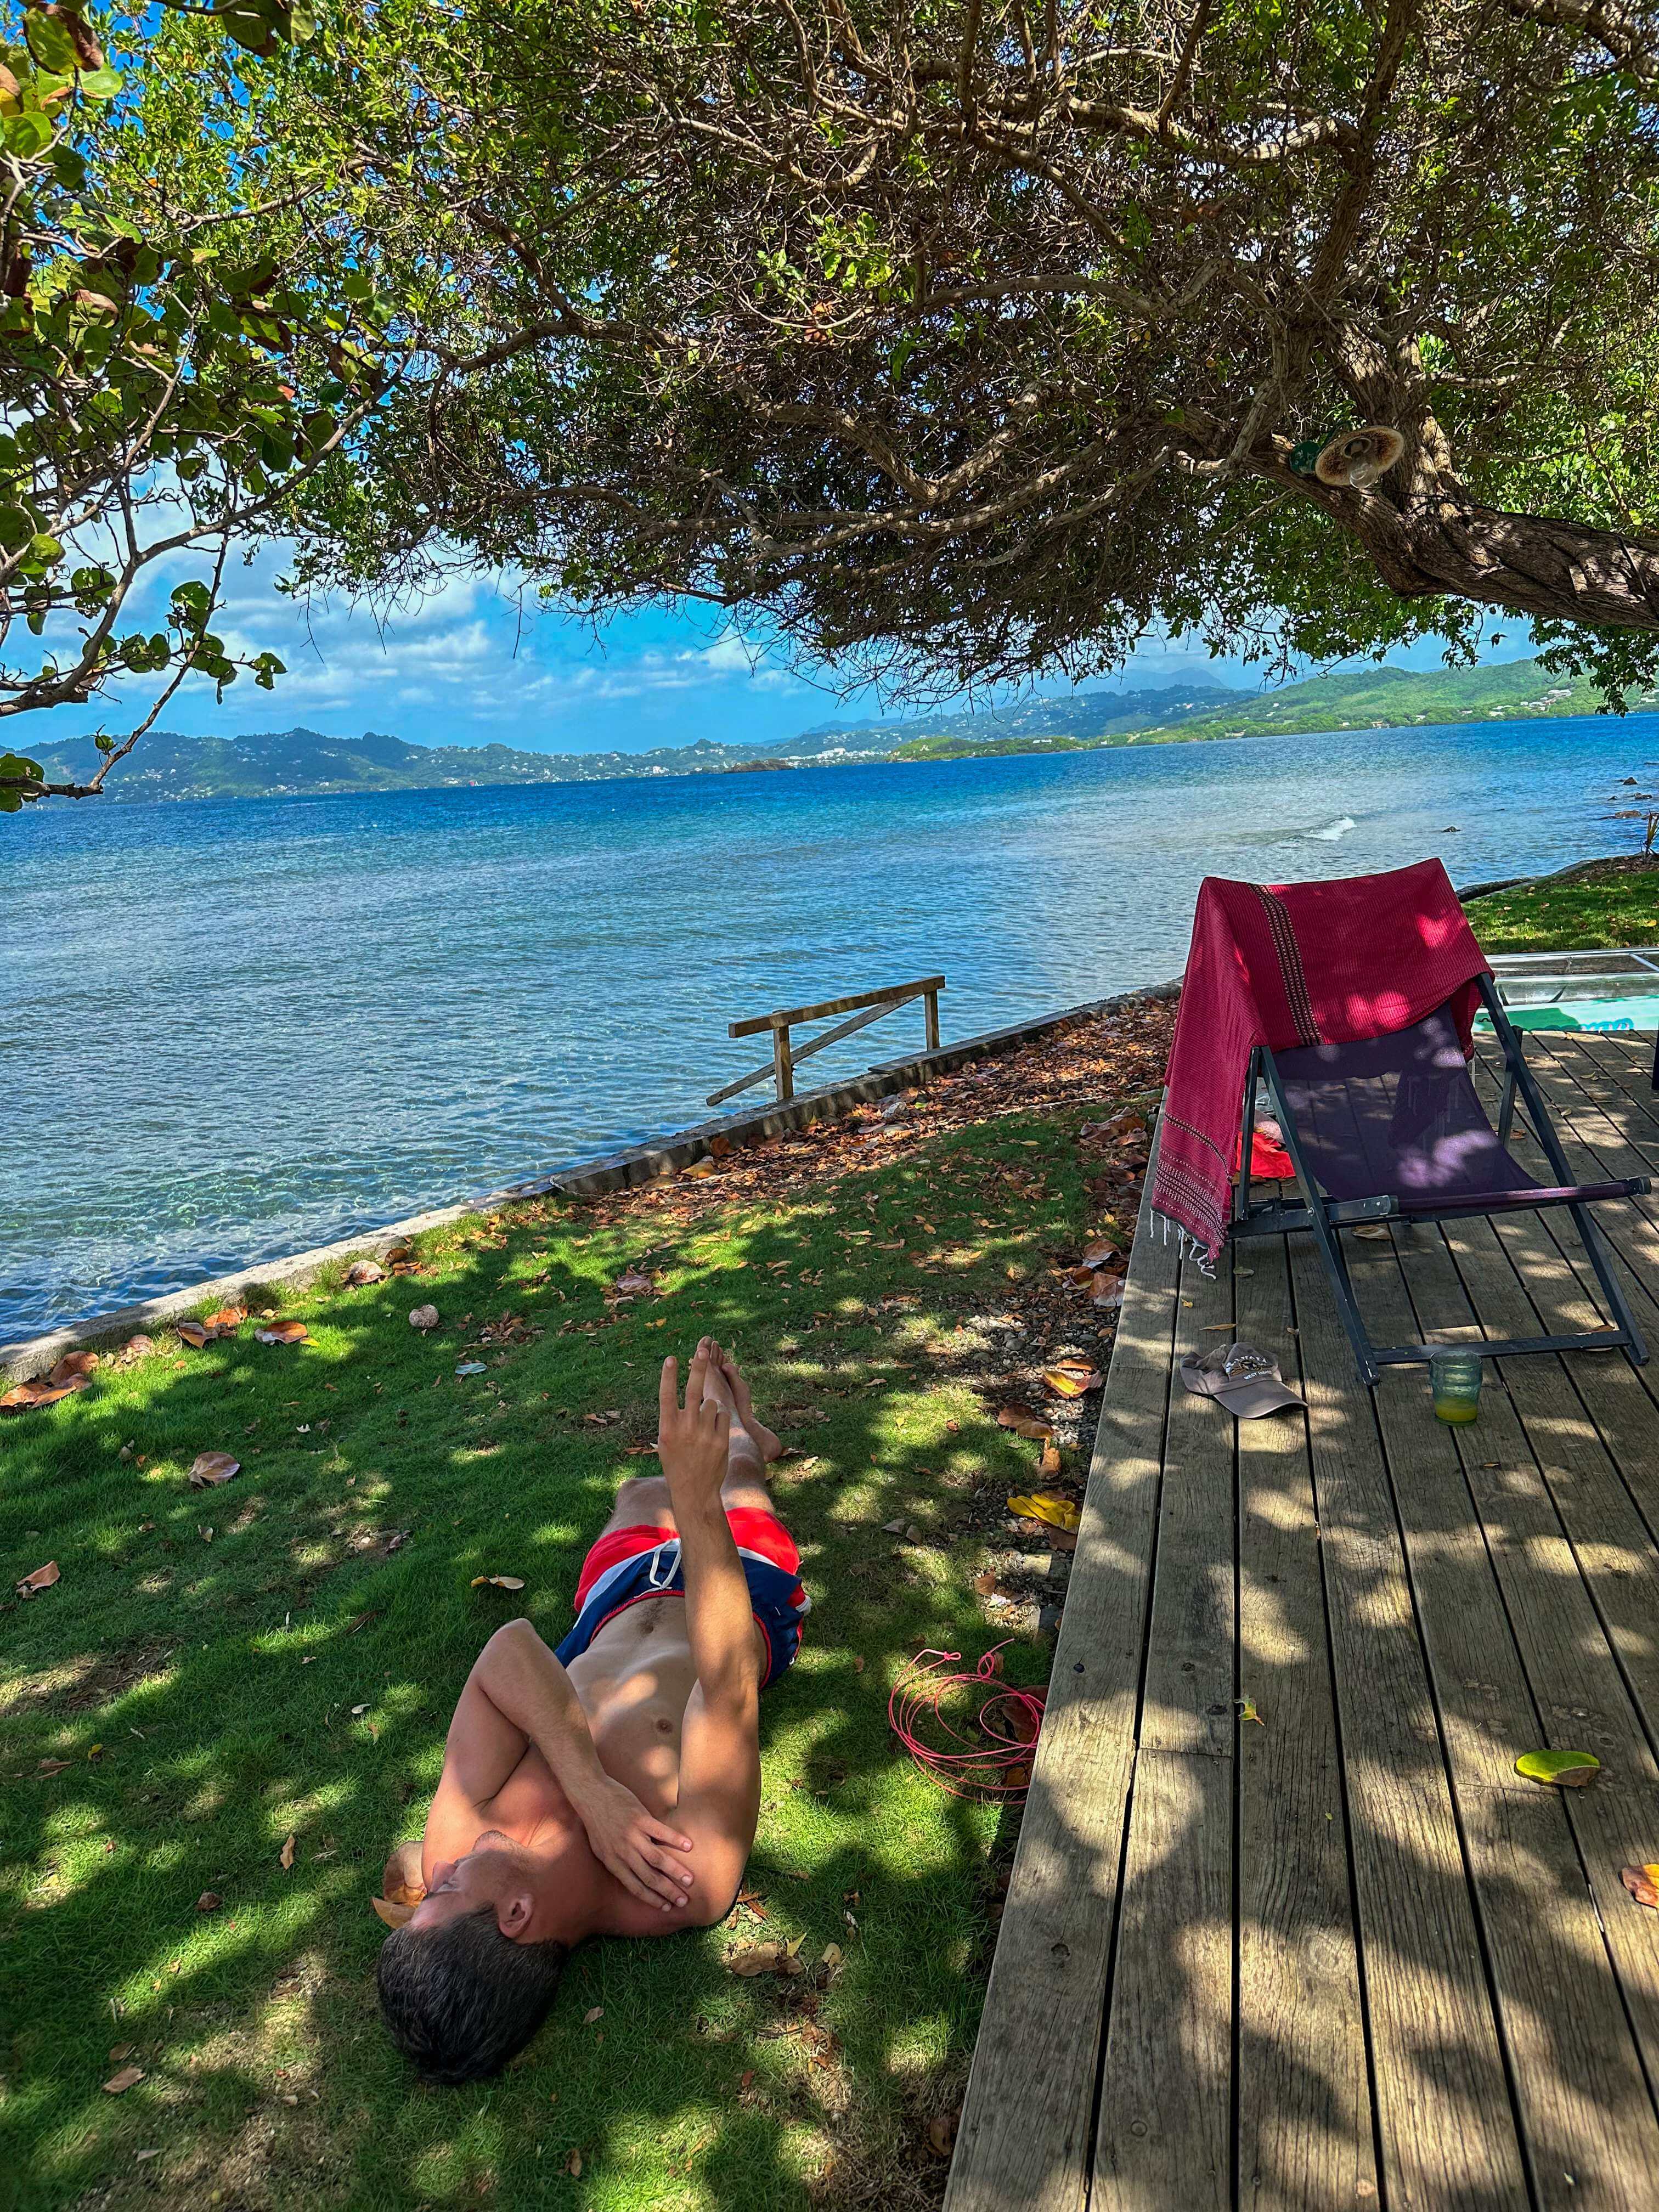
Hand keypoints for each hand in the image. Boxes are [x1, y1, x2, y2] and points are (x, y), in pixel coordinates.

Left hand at [581, 1776, 695, 1910]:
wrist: (591, 1794)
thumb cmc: (596, 1822)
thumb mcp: (600, 1849)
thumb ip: (617, 1862)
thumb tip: (631, 1874)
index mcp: (613, 1862)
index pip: (635, 1887)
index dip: (651, 1898)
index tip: (666, 1907)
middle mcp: (623, 1852)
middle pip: (649, 1877)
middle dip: (667, 1891)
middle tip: (683, 1900)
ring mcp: (632, 1835)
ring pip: (657, 1858)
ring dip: (675, 1870)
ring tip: (689, 1879)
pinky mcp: (640, 1818)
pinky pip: (661, 1832)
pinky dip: (676, 1840)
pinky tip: (688, 1846)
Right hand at [658, 1343, 729, 1507]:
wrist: (695, 1491)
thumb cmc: (677, 1464)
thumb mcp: (666, 1443)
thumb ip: (672, 1419)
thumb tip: (679, 1394)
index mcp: (667, 1428)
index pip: (666, 1396)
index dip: (668, 1376)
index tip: (671, 1358)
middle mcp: (685, 1428)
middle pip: (693, 1389)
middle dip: (698, 1366)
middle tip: (702, 1347)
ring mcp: (704, 1433)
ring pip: (712, 1404)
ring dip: (709, 1410)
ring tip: (703, 1430)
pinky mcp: (721, 1439)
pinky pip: (723, 1416)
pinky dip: (720, 1421)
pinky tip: (714, 1436)